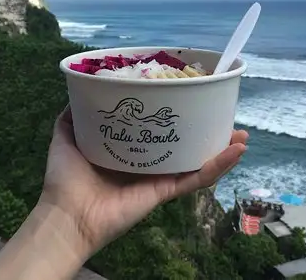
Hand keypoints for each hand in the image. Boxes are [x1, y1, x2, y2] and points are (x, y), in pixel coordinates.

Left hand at [40, 105, 247, 257]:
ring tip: (240, 134)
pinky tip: (236, 151)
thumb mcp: (66, 134)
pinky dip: (219, 166)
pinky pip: (196, 179)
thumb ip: (73, 114)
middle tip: (220, 113)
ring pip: (196, 160)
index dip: (171, 115)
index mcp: (127, 147)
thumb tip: (81, 90)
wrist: (66, 214)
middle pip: (181, 143)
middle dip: (203, 130)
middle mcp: (146, 160)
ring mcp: (158, 176)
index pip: (154, 129)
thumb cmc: (65, 175)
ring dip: (221, 147)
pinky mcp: (164, 191)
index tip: (185, 96)